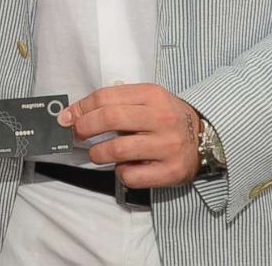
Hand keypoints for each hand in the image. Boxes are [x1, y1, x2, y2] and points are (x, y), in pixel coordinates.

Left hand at [59, 83, 200, 187]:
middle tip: (75, 134)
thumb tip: (75, 114)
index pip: (107, 97)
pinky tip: (123, 167)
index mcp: (153, 95)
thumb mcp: (147, 99)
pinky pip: (132, 175)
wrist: (204, 138)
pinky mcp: (171, 172)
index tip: (66, 117)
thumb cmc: (166, 117)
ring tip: (96, 154)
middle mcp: (162, 118)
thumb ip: (116, 103)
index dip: (81, 107)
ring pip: (118, 150)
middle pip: (110, 119)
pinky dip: (120, 172)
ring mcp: (168, 146)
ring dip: (97, 153)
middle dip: (84, 127)